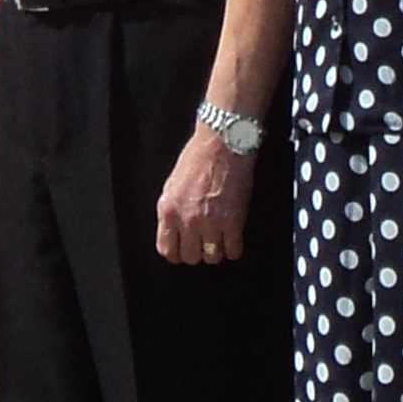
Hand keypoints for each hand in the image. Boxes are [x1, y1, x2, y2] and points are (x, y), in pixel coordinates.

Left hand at [156, 128, 252, 266]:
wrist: (223, 143)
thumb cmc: (198, 158)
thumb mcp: (172, 186)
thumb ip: (172, 211)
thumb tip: (175, 232)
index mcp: (168, 211)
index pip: (167, 250)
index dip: (178, 253)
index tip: (186, 248)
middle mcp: (186, 220)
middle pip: (190, 257)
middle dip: (198, 251)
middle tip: (205, 242)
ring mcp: (210, 222)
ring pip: (212, 257)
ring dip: (217, 250)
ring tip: (220, 238)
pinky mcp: (233, 221)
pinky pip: (233, 251)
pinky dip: (234, 248)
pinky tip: (234, 237)